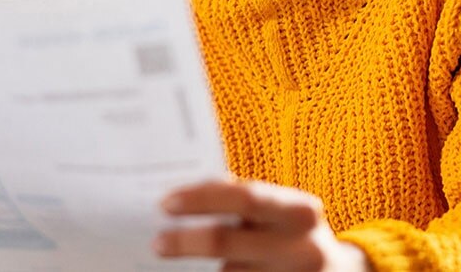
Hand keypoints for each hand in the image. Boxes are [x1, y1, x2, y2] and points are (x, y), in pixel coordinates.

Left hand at [154, 179, 371, 270]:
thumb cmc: (296, 235)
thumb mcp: (283, 211)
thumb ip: (246, 200)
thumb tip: (187, 197)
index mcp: (300, 211)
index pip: (243, 196)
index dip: (201, 198)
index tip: (166, 203)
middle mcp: (302, 247)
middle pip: (226, 241)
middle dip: (184, 241)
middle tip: (158, 243)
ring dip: (206, 270)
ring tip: (190, 264)